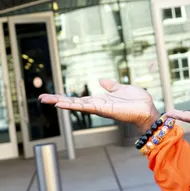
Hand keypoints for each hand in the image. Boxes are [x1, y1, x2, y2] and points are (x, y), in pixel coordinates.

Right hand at [38, 78, 159, 129]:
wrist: (147, 109)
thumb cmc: (137, 101)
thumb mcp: (121, 88)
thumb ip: (111, 85)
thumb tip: (101, 80)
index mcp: (99, 101)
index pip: (78, 99)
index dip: (65, 97)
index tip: (52, 96)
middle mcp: (96, 106)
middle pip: (72, 103)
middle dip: (57, 100)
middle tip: (41, 98)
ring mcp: (98, 108)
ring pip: (75, 105)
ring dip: (60, 102)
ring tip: (47, 100)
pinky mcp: (103, 110)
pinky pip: (85, 107)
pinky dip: (72, 105)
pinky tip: (61, 104)